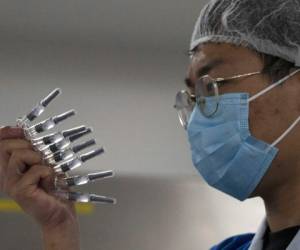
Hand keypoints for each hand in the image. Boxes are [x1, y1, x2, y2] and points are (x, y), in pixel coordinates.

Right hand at [0, 127, 79, 249]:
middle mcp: (7, 177)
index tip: (21, 130)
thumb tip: (28, 132)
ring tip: (47, 171)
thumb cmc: (55, 189)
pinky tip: (50, 183)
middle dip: (27, 145)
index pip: (0, 145)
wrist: (60, 213)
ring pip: (19, 155)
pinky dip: (48, 172)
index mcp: (11, 169)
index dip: (8, 133)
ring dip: (39, 159)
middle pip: (6, 146)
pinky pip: (36, 170)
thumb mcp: (46, 164)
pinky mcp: (21, 192)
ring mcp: (11, 185)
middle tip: (41, 156)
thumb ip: (35, 151)